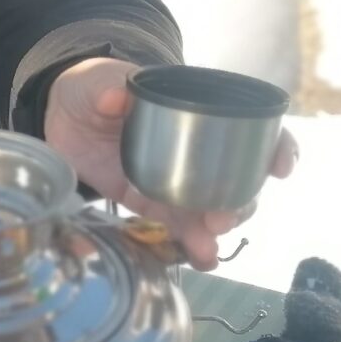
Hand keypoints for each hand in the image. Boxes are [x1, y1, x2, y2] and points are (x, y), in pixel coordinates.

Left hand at [43, 58, 298, 270]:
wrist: (60, 118)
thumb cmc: (89, 88)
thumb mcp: (94, 81)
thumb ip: (105, 85)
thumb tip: (117, 94)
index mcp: (195, 110)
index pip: (250, 126)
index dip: (275, 146)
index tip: (280, 168)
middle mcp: (197, 148)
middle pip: (238, 177)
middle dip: (242, 201)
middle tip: (223, 218)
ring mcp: (176, 178)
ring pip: (210, 208)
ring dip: (215, 230)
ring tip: (208, 248)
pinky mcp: (150, 203)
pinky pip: (176, 225)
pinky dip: (190, 244)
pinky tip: (199, 260)